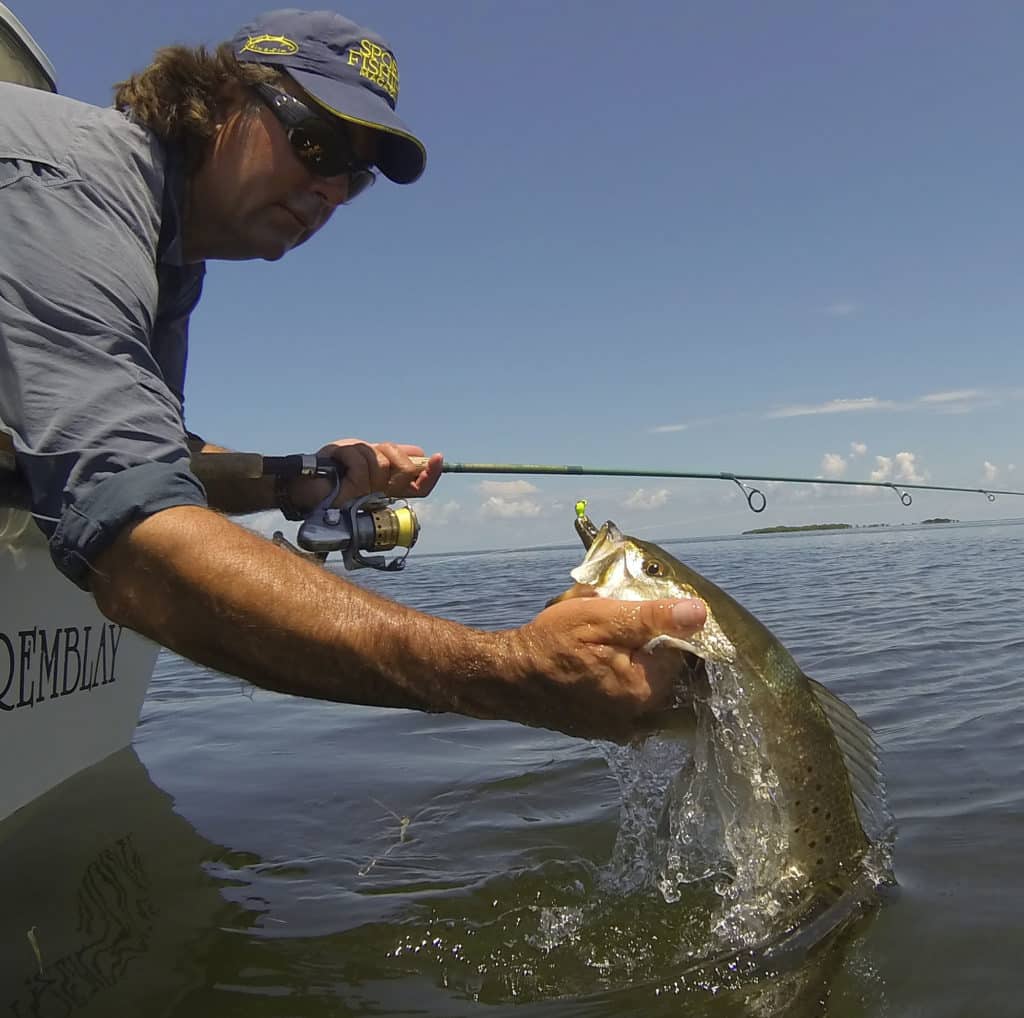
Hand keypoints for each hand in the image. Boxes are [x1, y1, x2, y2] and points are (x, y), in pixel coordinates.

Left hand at [291, 439, 442, 509]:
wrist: (298, 480)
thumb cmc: (328, 468)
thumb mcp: (363, 454)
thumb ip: (389, 455)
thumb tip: (419, 452)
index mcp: (386, 489)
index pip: (419, 488)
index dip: (431, 475)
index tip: (438, 457)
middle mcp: (380, 496)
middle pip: (406, 472)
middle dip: (392, 452)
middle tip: (373, 451)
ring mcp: (368, 496)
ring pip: (381, 462)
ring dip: (361, 450)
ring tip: (343, 458)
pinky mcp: (354, 492)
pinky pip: (361, 462)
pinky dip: (346, 452)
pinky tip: (335, 460)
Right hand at [496, 595, 706, 741]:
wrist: (506, 679)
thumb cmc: (548, 643)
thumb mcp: (598, 617)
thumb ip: (651, 617)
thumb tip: (699, 613)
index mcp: (645, 690)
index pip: (680, 649)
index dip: (659, 623)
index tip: (631, 611)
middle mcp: (641, 717)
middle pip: (664, 668)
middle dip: (644, 642)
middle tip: (607, 627)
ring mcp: (623, 728)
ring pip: (646, 682)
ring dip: (631, 659)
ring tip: (595, 645)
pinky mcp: (607, 729)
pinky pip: (628, 698)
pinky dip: (618, 678)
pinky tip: (592, 664)